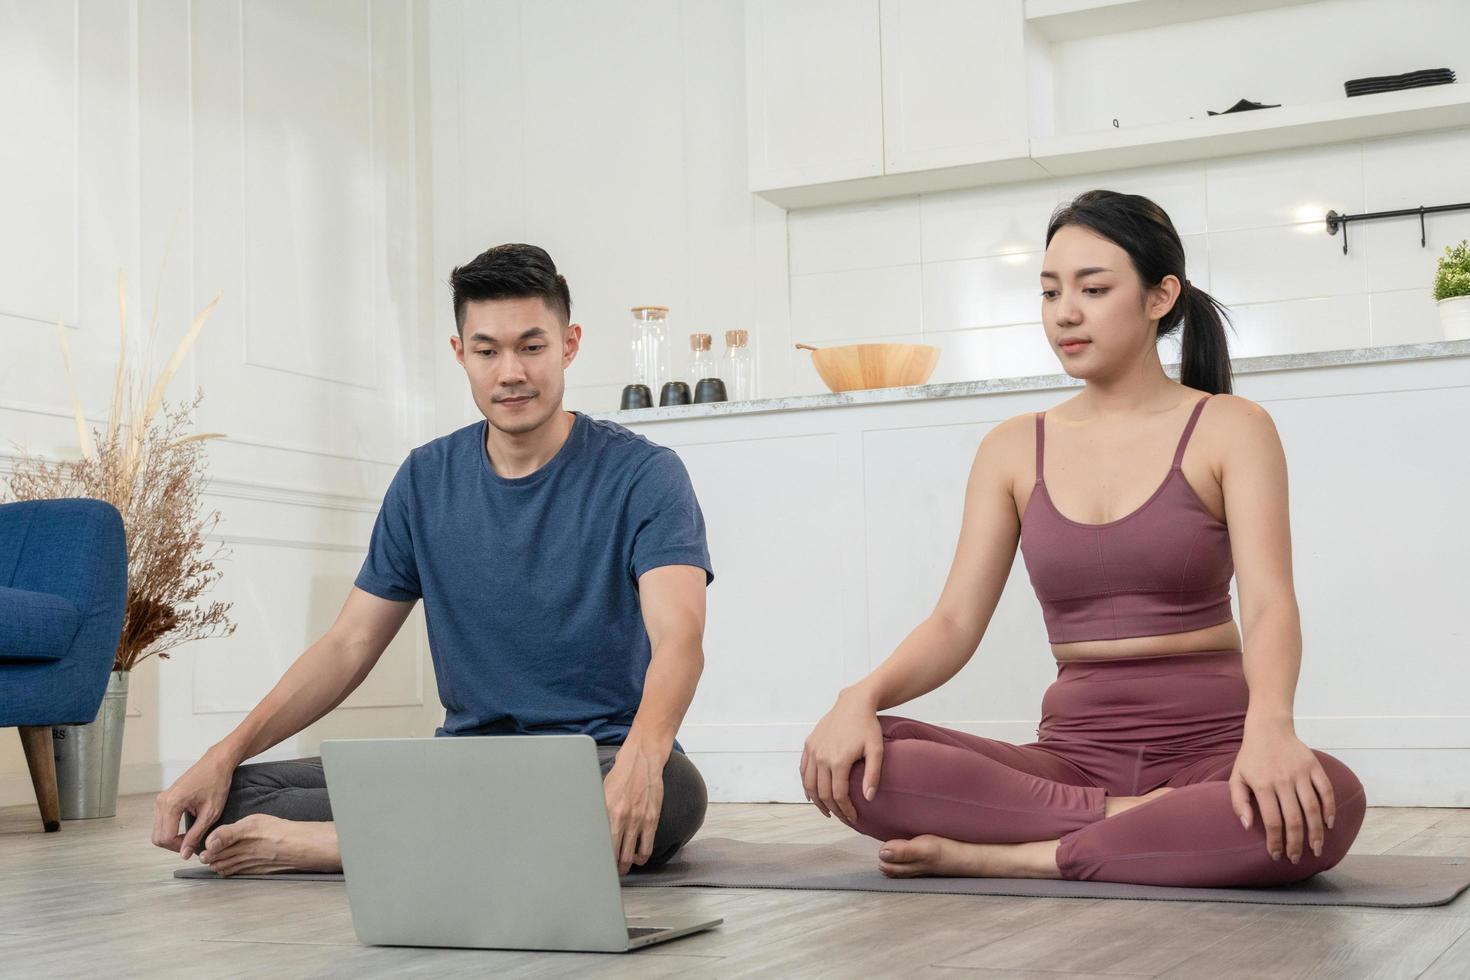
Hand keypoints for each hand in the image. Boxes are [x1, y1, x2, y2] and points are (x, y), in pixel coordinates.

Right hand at [152, 748, 235, 858]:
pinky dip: (171, 829)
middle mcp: (162, 801)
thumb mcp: (210, 813)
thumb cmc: (217, 783)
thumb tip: (184, 854)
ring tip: (191, 836)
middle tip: (192, 843)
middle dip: (173, 844)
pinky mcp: (165, 798)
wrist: (217, 762)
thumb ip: (196, 835)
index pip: (165, 838)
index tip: (194, 847)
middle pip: (157, 836)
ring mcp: (161, 799)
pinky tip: (187, 828)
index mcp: (171, 804)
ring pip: (158, 830)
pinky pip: (161, 821)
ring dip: (172, 838)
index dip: (179, 847)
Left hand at [603, 743, 664, 873]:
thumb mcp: (602, 792)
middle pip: (614, 855)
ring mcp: (638, 821)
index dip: (597, 859)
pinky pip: (647, 848)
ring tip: (623, 867)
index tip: (595, 864)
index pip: (600, 844)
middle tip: (608, 870)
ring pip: (630, 857)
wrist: (642, 761)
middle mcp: (622, 818)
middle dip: (611, 867)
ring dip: (626, 866)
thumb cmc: (621, 775)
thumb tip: (591, 830)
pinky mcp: (652, 820)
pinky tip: (637, 857)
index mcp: (606, 811)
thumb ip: (600, 812)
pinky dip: (641, 858)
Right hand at [800, 690, 883, 822]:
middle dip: (833, 810)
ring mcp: (813, 751)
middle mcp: (821, 757)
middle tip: (843, 818)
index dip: (845, 810)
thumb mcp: (876, 749)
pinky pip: (803, 770)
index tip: (853, 818)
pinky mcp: (809, 744)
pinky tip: (812, 795)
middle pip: (823, 793)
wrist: (854, 703)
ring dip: (817, 801)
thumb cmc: (867, 726)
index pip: (838, 795)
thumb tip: (868, 799)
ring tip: (827, 811)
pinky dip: (806, 785)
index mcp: (838, 761)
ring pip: (809, 784)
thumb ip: (873, 775)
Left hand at [1229, 723, 1335, 863]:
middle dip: (1296, 843)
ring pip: (1312, 809)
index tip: (1277, 855)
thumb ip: (1238, 802)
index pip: (1271, 821)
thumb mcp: (1236, 777)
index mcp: (1262, 785)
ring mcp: (1301, 773)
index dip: (1275, 841)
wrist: (1269, 729)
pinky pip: (1326, 791)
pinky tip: (1328, 824)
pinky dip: (1329, 809)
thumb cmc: (1251, 758)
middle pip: (1294, 819)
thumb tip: (1248, 826)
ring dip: (1316, 832)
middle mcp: (1283, 780)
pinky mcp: (1314, 767)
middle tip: (1297, 858)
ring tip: (1316, 849)